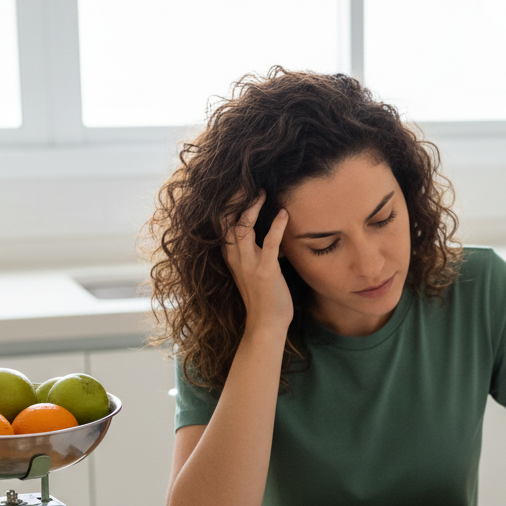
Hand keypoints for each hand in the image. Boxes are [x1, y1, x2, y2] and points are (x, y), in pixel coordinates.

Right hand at [222, 191, 293, 334]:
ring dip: (252, 208)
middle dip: (234, 200)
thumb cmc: (264, 297)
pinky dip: (276, 227)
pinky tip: (284, 214)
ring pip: (242, 228)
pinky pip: (269, 244)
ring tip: (263, 191)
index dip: (227, 205)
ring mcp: (249, 265)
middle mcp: (235, 258)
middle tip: (247, 181)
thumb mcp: (254, 269)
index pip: (221, 224)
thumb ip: (256, 251)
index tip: (237, 187)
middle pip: (227, 221)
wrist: (267, 324)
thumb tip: (270, 231)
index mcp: (230, 256)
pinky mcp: (266, 272)